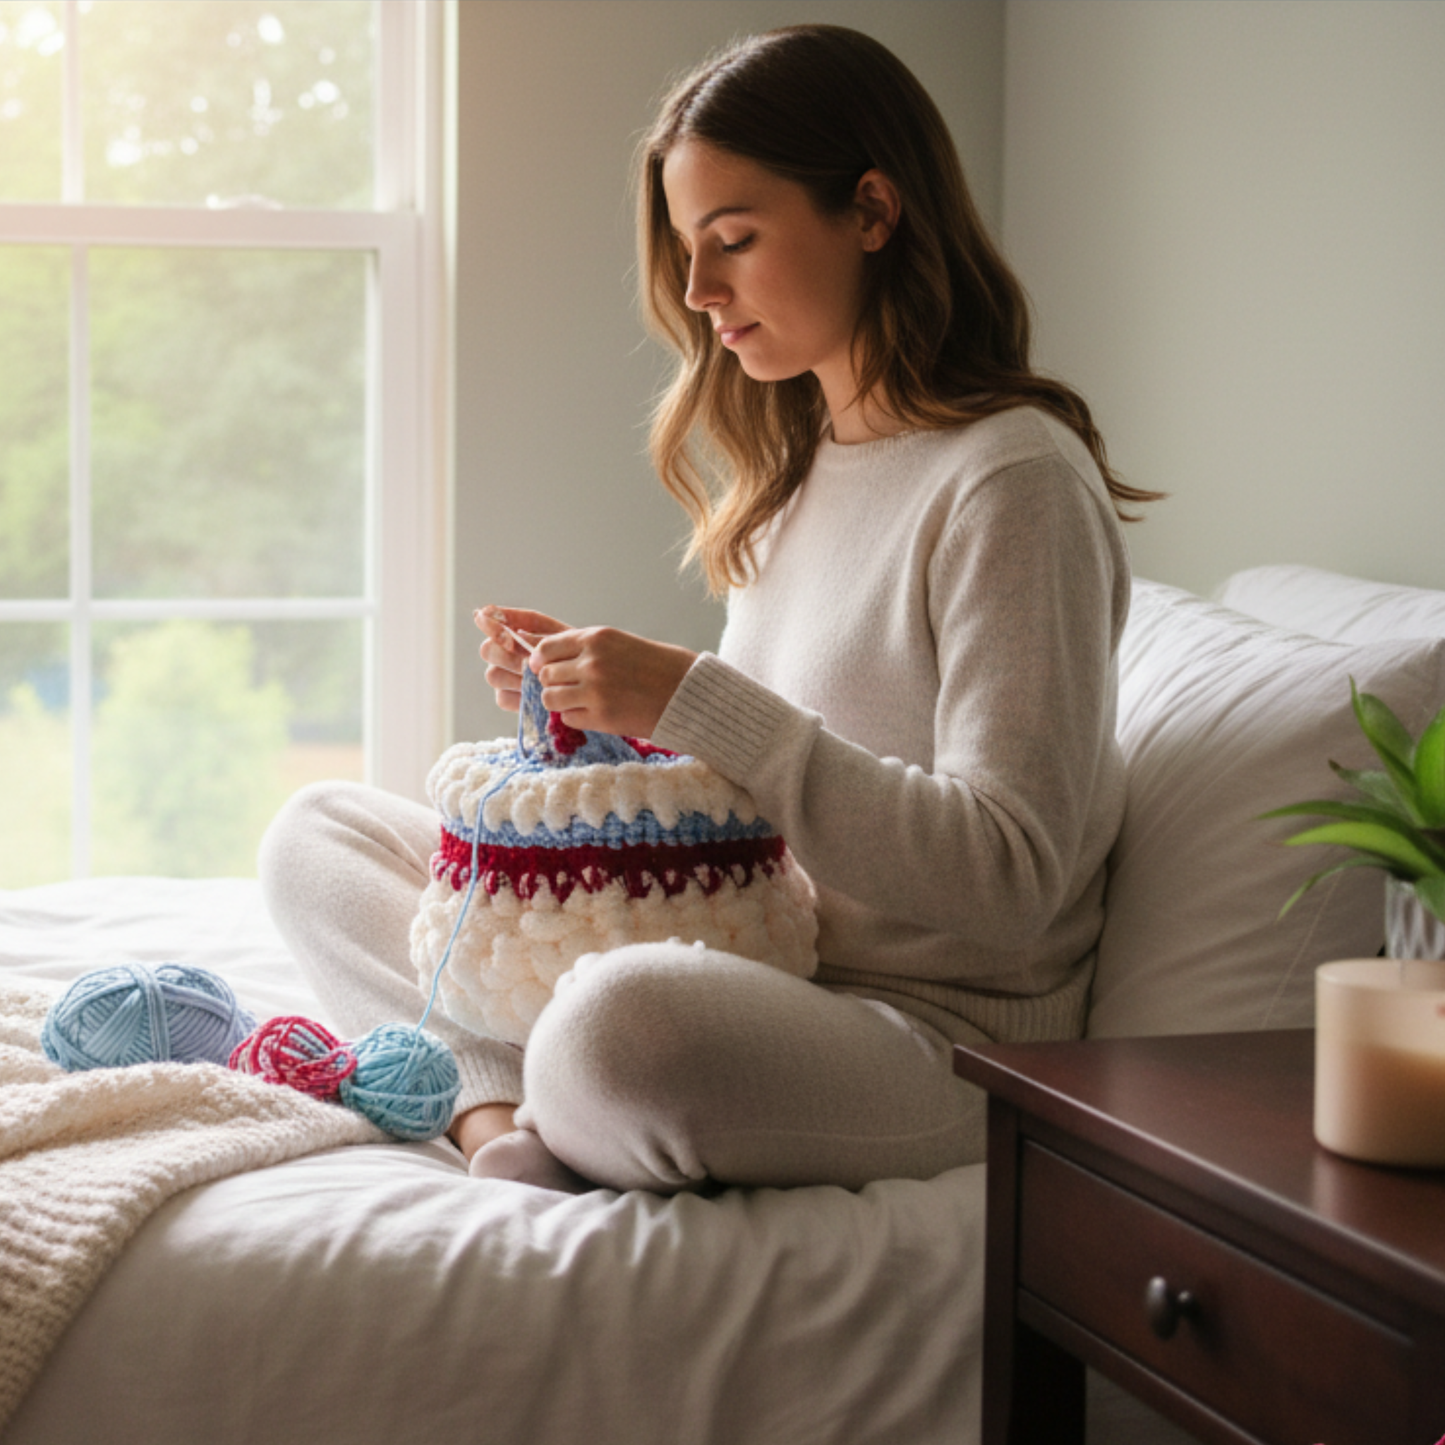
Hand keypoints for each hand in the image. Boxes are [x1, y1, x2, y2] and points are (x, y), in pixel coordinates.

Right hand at [474, 605, 567, 713]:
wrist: (586, 679)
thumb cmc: (574, 653)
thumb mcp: (563, 640)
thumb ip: (538, 634)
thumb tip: (514, 631)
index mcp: (513, 628)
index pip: (492, 621)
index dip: (492, 625)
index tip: (505, 633)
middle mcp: (502, 650)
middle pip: (488, 650)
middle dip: (508, 656)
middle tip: (530, 662)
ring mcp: (502, 675)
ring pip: (494, 675)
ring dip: (516, 677)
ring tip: (539, 679)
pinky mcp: (507, 697)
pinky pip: (503, 698)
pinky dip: (520, 697)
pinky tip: (537, 694)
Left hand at [529, 627, 696, 738]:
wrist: (687, 691)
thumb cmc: (655, 665)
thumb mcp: (618, 643)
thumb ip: (582, 648)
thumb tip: (540, 658)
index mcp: (596, 639)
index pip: (546, 649)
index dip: (541, 660)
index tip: (544, 667)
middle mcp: (592, 663)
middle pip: (546, 675)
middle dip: (553, 682)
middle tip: (570, 687)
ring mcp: (595, 691)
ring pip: (550, 698)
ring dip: (560, 702)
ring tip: (578, 701)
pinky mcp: (602, 717)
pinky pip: (568, 718)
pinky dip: (577, 717)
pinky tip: (596, 712)